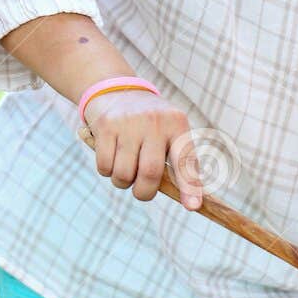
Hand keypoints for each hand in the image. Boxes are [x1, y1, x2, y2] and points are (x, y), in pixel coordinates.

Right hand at [80, 90, 202, 207]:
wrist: (116, 90)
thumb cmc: (150, 124)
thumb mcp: (168, 131)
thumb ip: (175, 160)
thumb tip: (189, 201)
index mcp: (177, 124)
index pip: (185, 159)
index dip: (190, 186)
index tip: (192, 207)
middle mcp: (155, 121)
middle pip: (150, 173)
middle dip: (144, 193)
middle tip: (142, 192)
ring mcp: (129, 122)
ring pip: (123, 175)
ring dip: (123, 182)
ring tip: (126, 170)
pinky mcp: (105, 125)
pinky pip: (104, 167)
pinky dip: (107, 171)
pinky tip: (111, 157)